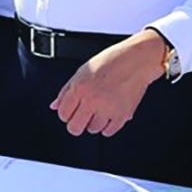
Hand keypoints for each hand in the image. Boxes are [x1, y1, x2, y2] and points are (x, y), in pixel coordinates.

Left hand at [51, 29, 165, 136]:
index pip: (63, 114)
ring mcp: (107, 109)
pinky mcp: (122, 115)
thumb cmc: (112, 61)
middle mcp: (92, 99)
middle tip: (82, 115)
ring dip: (93, 123)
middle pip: (75, 128)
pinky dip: (107, 126)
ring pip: (92, 130)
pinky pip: (109, 131)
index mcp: (80, 87)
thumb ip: (66, 90)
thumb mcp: (83, 70)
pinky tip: (108, 114)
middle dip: (76, 123)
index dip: (66, 114)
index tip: (71, 111)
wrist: (137, 60)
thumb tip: (54, 106)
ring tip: (99, 109)